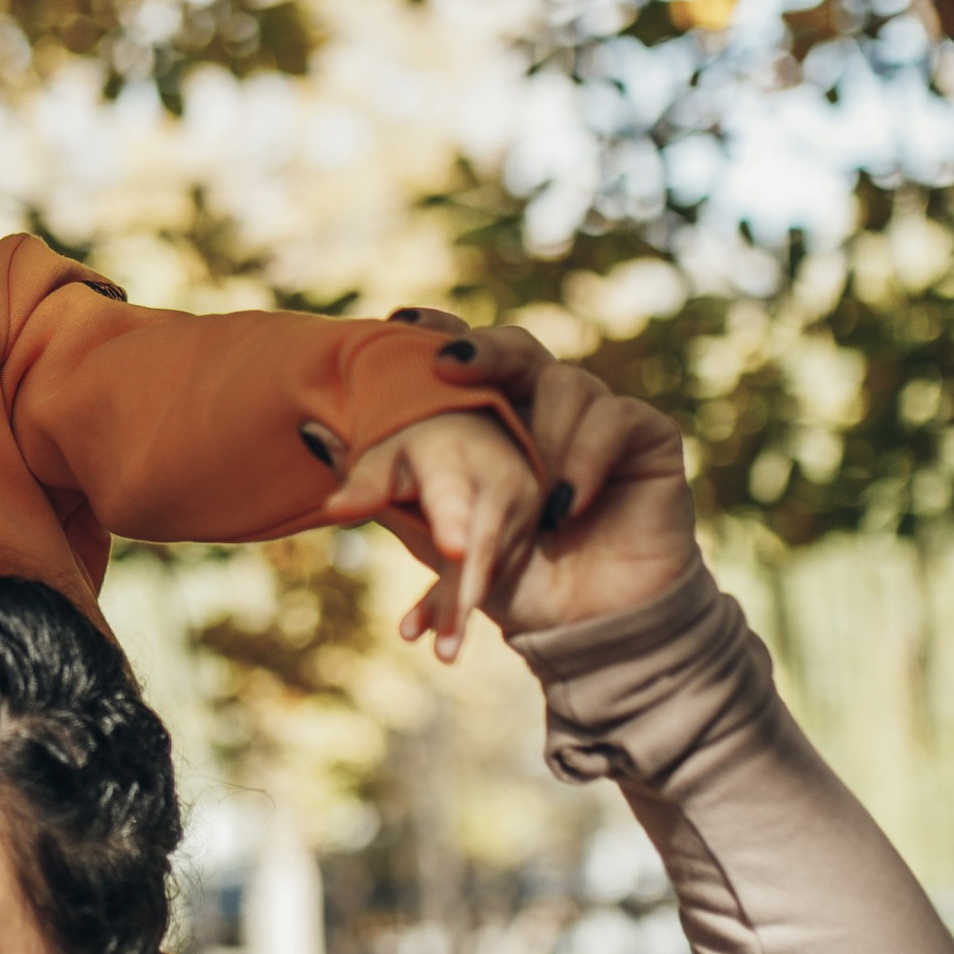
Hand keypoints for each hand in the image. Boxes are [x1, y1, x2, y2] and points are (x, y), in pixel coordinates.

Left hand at [316, 408, 545, 660]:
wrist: (480, 431)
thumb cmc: (417, 444)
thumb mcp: (387, 452)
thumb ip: (365, 483)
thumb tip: (332, 511)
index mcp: (453, 460)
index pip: (452, 493)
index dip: (452, 521)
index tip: (453, 549)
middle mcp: (495, 487)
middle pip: (478, 549)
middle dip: (462, 597)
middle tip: (447, 648)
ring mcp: (515, 516)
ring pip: (484, 572)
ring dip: (459, 611)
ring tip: (443, 654)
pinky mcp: (517, 540)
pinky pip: (487, 577)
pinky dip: (456, 604)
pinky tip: (425, 632)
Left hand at [382, 311, 701, 641]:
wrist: (586, 631)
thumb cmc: (512, 578)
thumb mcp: (438, 537)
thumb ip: (380, 488)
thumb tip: (307, 434)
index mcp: (494, 416)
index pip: (466, 356)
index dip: (438, 331)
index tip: (400, 322)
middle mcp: (544, 404)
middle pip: (516, 348)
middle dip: (482, 350)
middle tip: (448, 364)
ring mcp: (596, 417)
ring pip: (568, 382)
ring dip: (542, 429)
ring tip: (529, 488)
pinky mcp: (646, 438)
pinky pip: (617, 418)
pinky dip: (588, 453)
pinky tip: (565, 501)